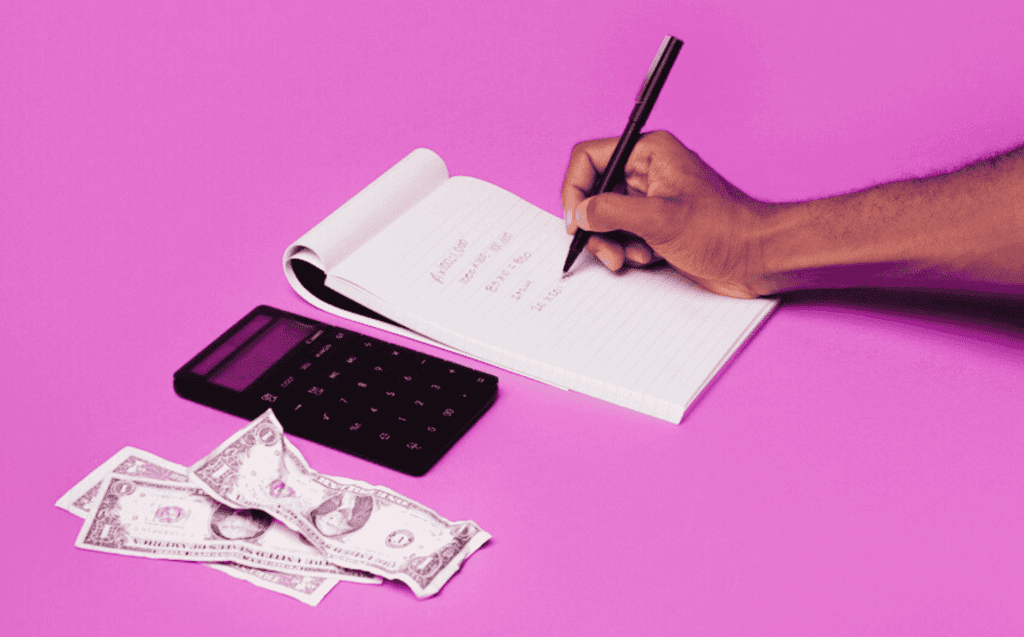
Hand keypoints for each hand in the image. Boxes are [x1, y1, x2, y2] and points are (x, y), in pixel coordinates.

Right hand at [561, 131, 773, 297]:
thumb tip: (580, 213)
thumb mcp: (660, 221)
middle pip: (594, 192)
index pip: (589, 158)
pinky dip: (628, 250)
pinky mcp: (657, 225)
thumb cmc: (724, 230)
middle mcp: (647, 172)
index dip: (576, 190)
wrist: (757, 258)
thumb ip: (611, 212)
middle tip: (604, 249)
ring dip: (611, 243)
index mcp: (649, 153)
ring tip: (630, 257)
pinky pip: (623, 235)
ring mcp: (651, 200)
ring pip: (606, 217)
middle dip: (595, 225)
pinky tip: (649, 258)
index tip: (576, 221)